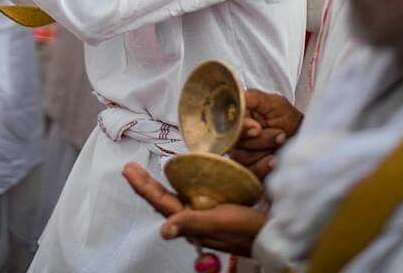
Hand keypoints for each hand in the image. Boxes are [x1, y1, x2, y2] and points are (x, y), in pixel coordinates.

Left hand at [122, 163, 266, 256]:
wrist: (274, 234)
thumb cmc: (248, 229)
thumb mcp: (221, 223)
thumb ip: (193, 223)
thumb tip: (163, 230)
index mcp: (192, 223)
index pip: (160, 203)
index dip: (143, 186)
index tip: (128, 169)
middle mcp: (194, 220)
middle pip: (163, 200)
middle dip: (145, 184)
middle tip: (130, 168)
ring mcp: (204, 215)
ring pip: (175, 198)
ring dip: (159, 184)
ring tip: (145, 172)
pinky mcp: (215, 210)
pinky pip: (191, 196)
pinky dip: (181, 185)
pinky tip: (180, 178)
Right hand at [231, 89, 302, 179]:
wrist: (304, 140)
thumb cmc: (288, 119)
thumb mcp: (275, 103)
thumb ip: (255, 98)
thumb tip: (239, 97)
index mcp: (238, 116)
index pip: (228, 123)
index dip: (242, 128)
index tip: (258, 128)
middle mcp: (235, 135)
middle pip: (236, 142)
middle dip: (262, 140)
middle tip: (281, 135)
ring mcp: (241, 154)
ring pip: (242, 157)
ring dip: (265, 152)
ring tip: (281, 146)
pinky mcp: (249, 170)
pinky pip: (249, 172)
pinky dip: (264, 167)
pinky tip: (275, 161)